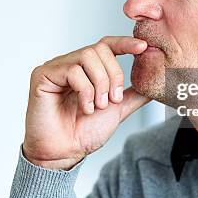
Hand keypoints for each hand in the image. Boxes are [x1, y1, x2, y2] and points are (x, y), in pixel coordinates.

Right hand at [23, 36, 149, 169]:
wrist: (64, 153)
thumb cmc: (83, 133)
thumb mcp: (116, 110)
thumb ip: (133, 95)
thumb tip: (154, 85)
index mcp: (87, 69)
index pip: (106, 45)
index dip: (125, 43)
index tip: (143, 48)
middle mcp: (70, 64)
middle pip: (99, 49)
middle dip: (113, 75)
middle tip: (112, 100)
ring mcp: (55, 68)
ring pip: (87, 56)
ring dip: (99, 84)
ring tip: (97, 106)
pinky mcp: (42, 75)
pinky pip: (72, 70)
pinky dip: (85, 90)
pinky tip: (85, 108)